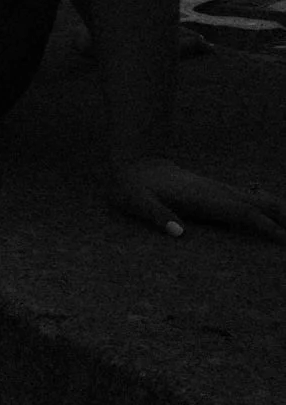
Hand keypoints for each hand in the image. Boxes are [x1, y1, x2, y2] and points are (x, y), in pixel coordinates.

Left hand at [109, 157, 285, 241]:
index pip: (243, 213)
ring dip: (279, 211)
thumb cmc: (134, 187)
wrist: (135, 164)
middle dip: (284, 217)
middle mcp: (217, 192)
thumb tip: (179, 232)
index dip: (265, 226)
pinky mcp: (215, 192)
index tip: (285, 239)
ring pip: (258, 200)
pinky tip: (276, 215)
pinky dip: (267, 207)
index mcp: (204, 198)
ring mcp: (218, 190)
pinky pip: (249, 200)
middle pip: (260, 204)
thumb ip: (156, 215)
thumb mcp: (137, 201)